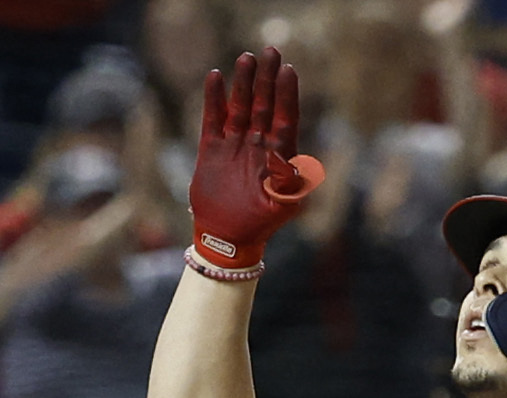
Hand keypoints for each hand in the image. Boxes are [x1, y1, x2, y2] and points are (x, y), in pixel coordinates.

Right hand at [185, 46, 323, 273]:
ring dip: (243, 83)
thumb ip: (290, 185)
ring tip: (246, 59)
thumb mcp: (283, 206)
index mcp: (279, 153)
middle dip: (268, 78)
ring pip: (240, 106)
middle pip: (265, 103)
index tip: (289, 70)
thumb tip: (294, 164)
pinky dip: (214, 99)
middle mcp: (258, 142)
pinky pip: (213, 119)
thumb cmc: (261, 222)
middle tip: (271, 51)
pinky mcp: (212, 148)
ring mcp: (235, 143)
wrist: (228, 237)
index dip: (287, 94)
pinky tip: (215, 77)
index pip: (286, 116)